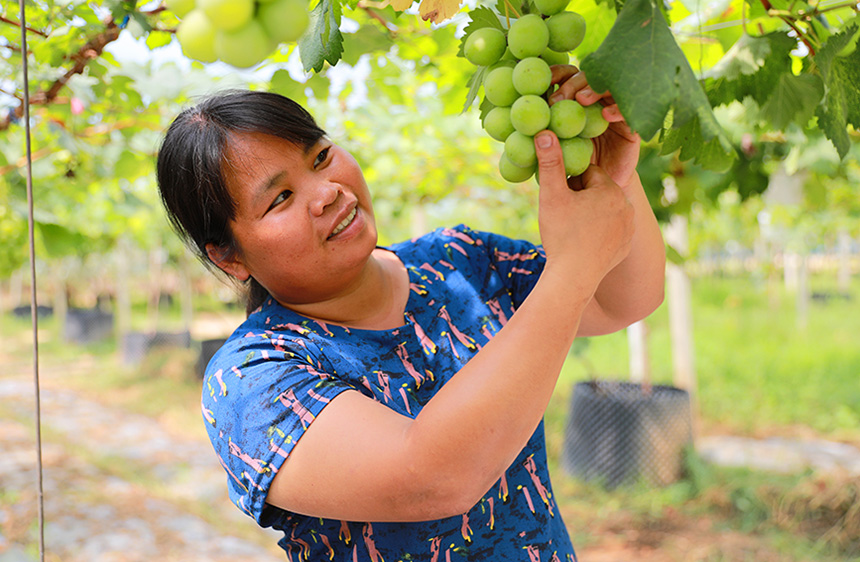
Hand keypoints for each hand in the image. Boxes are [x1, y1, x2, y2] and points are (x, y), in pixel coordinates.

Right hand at [533, 131, 634, 283]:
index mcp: (611, 189)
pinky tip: (583, 243)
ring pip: (604, 211)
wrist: (573, 278)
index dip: (569, 184)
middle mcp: (627, 205)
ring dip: (589, 214)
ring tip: (572, 229)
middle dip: (580, 198)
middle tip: (563, 214)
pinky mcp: (626, 245)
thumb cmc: (561, 235)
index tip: (560, 198)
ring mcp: (629, 228)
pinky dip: (597, 233)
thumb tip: (545, 132)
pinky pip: (610, 230)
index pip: (587, 174)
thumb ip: (550, 163)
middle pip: (597, 192)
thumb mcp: (552, 196)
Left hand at [547, 65, 639, 188]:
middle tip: (558, 99)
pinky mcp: (629, 124)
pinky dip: (616, 108)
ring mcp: (613, 109)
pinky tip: (606, 115)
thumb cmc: (573, 169)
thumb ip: (540, 136)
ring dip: (593, 89)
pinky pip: (626, 108)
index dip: (555, 74)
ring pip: (607, 86)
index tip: (543, 81)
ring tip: (581, 101)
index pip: (566, 78)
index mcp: (574, 102)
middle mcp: (595, 101)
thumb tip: (511, 126)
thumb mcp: (554, 151)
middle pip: (586, 77)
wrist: (601, 187)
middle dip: (570, 84)